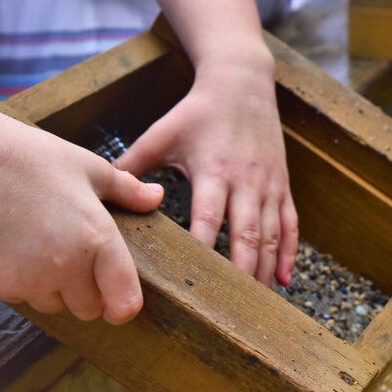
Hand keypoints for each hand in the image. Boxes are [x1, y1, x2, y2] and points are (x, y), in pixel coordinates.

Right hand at [0, 109, 162, 323]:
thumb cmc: (34, 158)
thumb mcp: (90, 168)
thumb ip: (128, 191)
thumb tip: (156, 197)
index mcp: (98, 239)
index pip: (124, 302)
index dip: (124, 305)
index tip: (120, 300)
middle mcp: (67, 265)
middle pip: (89, 309)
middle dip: (88, 292)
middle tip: (75, 258)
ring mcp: (31, 277)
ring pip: (56, 306)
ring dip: (55, 289)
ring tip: (43, 248)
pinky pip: (23, 298)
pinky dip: (23, 284)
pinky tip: (17, 250)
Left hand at [115, 51, 298, 286]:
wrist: (242, 82)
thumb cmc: (197, 111)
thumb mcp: (162, 133)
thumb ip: (133, 164)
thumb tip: (100, 194)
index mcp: (213, 169)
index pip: (208, 218)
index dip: (203, 250)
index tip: (194, 281)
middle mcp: (245, 181)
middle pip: (245, 235)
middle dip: (240, 273)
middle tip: (231, 310)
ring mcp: (269, 185)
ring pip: (270, 236)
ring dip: (264, 271)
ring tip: (256, 305)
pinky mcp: (282, 186)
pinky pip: (290, 226)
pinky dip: (288, 255)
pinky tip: (283, 281)